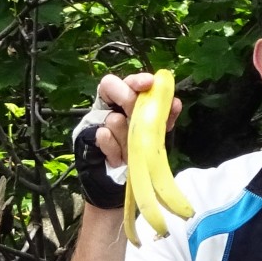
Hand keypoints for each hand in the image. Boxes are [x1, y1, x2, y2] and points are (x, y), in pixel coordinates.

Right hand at [72, 72, 179, 209]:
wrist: (123, 180)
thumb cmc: (139, 150)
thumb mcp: (155, 132)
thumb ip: (164, 115)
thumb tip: (175, 103)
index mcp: (128, 100)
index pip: (129, 82)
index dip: (137, 80)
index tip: (149, 83)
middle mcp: (110, 106)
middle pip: (110, 86)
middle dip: (127, 98)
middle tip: (134, 111)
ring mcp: (96, 121)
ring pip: (112, 117)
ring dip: (126, 134)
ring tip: (130, 147)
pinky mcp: (86, 138)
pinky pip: (103, 136)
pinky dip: (114, 148)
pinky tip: (119, 158)